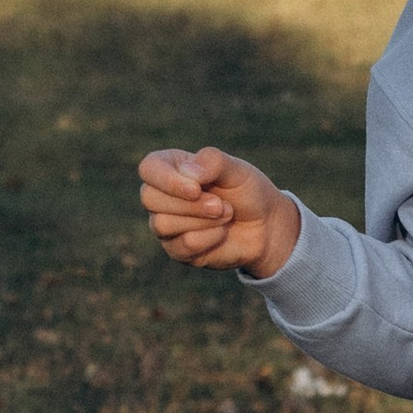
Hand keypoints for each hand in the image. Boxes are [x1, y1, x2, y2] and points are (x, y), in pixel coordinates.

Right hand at [137, 144, 298, 277]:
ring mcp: (166, 225)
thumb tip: (188, 173)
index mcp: (170, 167)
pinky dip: (207, 238)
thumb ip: (213, 162)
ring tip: (226, 215)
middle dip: (190, 204)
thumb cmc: (246, 191)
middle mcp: (161, 196)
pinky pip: (181, 246)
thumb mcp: (236, 169)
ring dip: (200, 221)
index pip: (149, 169)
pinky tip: (221, 232)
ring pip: (162, 224)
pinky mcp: (177, 250)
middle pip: (150, 199)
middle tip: (221, 204)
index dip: (168, 180)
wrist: (264, 225)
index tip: (197, 189)